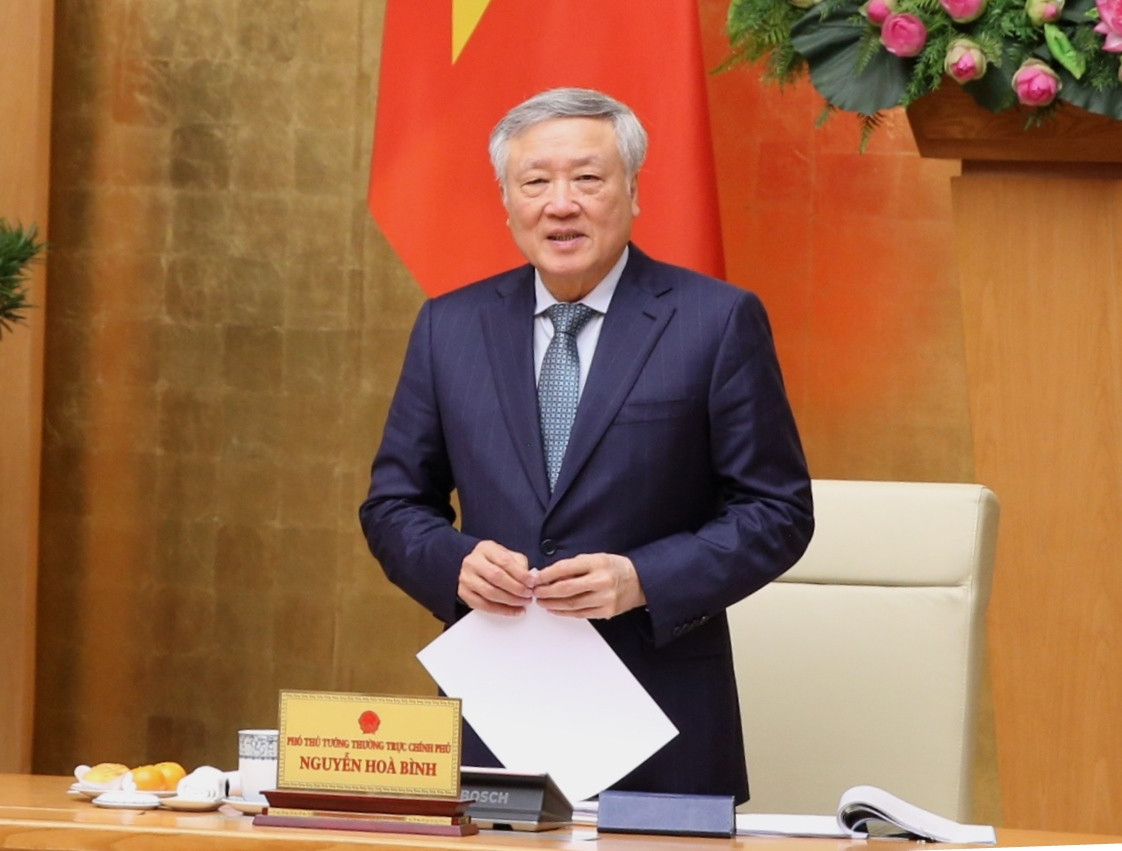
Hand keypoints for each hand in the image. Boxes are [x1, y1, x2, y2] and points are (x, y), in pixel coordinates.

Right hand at [458, 540, 533, 615]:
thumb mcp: (508, 555)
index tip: (532, 582)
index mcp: (485, 549)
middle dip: (516, 588)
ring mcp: (466, 578)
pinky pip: (484, 605)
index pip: (504, 561)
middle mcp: (472, 562)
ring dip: (510, 601)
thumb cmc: (494, 562)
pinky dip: (501, 610)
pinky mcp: (464, 593)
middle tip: (528, 594)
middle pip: (496, 577)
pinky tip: (513, 611)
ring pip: (490, 593)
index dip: (520, 574)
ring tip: (523, 602)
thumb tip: (530, 579)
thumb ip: (519, 565)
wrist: (475, 567)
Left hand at [531, 553, 645, 618]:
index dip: (546, 574)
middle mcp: (601, 580)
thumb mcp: (595, 558)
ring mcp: (605, 598)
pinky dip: (564, 612)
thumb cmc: (613, 568)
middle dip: (546, 591)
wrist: (639, 581)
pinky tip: (554, 609)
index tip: (535, 578)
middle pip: (566, 589)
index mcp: (597, 562)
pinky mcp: (607, 611)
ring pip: (571, 604)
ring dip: (552, 604)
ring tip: (541, 601)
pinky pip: (580, 614)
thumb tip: (547, 575)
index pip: (565, 568)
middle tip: (535, 592)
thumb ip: (573, 566)